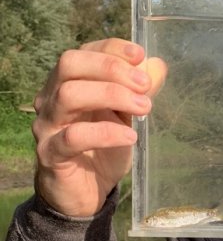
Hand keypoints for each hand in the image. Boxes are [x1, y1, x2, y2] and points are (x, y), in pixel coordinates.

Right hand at [32, 38, 166, 217]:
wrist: (86, 192)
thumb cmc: (104, 148)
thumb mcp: (126, 116)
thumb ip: (138, 91)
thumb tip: (157, 65)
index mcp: (68, 83)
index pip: (83, 52)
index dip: (111, 49)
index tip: (140, 55)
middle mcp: (51, 98)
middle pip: (70, 64)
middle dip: (111, 68)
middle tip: (144, 85)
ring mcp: (47, 125)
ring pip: (69, 95)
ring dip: (111, 95)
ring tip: (144, 108)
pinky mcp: (50, 153)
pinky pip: (72, 137)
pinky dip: (105, 133)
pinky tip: (130, 137)